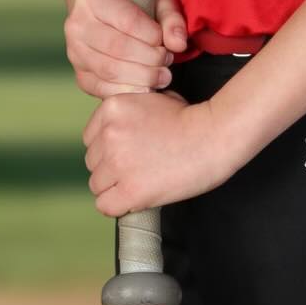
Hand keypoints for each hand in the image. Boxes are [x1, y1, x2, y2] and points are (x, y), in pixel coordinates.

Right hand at [64, 0, 188, 98]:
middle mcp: (76, 25)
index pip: (126, 20)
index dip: (151, 34)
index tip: (163, 41)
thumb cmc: (139, 10)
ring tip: (162, 75)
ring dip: (142, 76)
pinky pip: (103, 89)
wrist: (113, 22)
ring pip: (109, 70)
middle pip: (117, 47)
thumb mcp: (159, 4)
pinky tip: (147, 88)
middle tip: (167, 60)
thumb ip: (172, 19)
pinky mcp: (80, 76)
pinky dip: (128, 91)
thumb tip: (178, 43)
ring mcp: (74, 53)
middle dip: (149, 57)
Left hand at [83, 91, 235, 214]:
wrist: (214, 136)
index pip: (90, 139)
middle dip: (112, 166)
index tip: (128, 151)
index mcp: (112, 108)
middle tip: (139, 166)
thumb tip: (114, 131)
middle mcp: (109, 134)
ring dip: (115, 186)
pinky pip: (105, 205)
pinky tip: (137, 197)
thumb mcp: (153, 99)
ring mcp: (117, 163)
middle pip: (92, 162)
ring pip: (97, 185)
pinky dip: (119, 205)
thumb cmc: (191, 119)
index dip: (108, 148)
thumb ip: (128, 113)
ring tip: (142, 180)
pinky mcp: (129, 190)